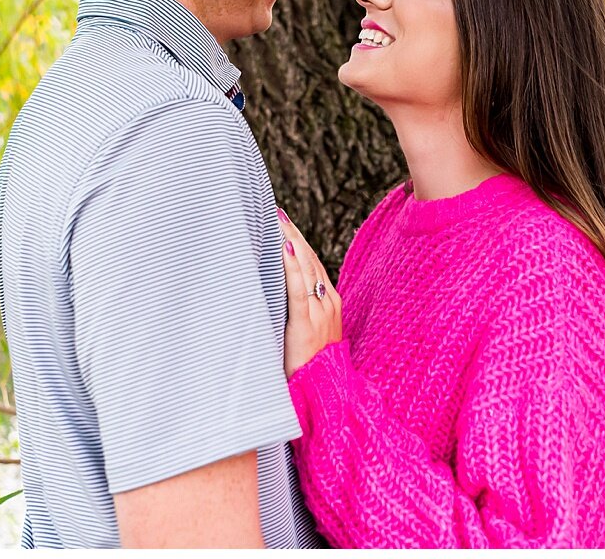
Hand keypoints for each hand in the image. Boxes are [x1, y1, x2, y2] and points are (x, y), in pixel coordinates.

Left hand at [278, 207, 340, 376]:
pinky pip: (299, 289)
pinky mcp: (307, 323)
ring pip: (305, 268)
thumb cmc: (309, 366)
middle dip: (293, 234)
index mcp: (330, 303)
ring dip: (291, 241)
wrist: (322, 392)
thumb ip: (297, 312)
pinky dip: (292, 266)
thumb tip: (274, 292)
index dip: (299, 242)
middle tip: (276, 212)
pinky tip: (285, 247)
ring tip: (276, 220)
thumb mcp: (306, 333)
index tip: (284, 222)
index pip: (313, 264)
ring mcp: (320, 312)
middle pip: (309, 260)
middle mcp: (328, 302)